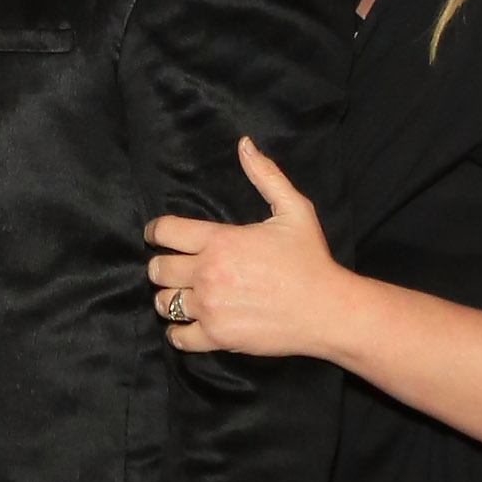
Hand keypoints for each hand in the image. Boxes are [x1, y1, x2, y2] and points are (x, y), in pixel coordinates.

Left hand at [145, 138, 346, 358]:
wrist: (327, 309)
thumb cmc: (310, 259)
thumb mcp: (294, 210)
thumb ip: (266, 176)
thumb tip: (245, 144)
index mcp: (221, 241)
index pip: (165, 231)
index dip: (155, 232)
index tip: (156, 236)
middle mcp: (209, 273)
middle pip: (157, 269)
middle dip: (161, 266)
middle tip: (171, 268)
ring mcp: (211, 307)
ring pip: (163, 302)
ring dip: (168, 297)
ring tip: (180, 295)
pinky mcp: (217, 336)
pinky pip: (178, 337)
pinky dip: (178, 332)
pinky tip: (187, 324)